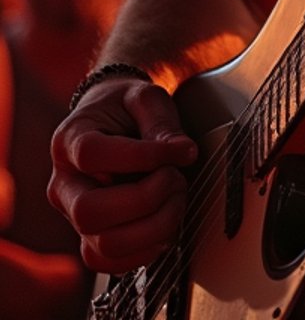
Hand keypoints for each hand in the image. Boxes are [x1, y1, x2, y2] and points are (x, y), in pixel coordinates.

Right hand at [48, 76, 196, 272]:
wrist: (111, 120)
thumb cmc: (126, 108)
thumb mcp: (145, 97)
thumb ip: (162, 122)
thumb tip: (184, 152)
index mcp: (70, 140)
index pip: (92, 155)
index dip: (141, 156)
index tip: (178, 151)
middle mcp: (63, 183)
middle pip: (89, 212)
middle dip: (146, 199)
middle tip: (175, 177)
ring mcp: (73, 215)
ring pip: (102, 244)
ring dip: (152, 227)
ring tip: (175, 198)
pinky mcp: (89, 237)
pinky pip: (108, 263)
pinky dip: (144, 251)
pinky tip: (164, 224)